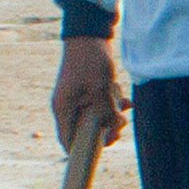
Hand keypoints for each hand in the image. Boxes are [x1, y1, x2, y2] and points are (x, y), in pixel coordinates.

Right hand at [50, 36, 125, 150]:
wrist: (90, 35)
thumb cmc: (91, 61)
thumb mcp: (101, 89)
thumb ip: (106, 112)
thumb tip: (114, 129)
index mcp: (63, 108)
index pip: (67, 139)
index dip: (81, 151)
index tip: (99, 153)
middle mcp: (67, 106)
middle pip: (85, 131)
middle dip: (105, 131)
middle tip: (120, 127)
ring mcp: (77, 99)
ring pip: (96, 119)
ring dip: (112, 117)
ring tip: (124, 108)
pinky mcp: (88, 92)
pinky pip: (101, 107)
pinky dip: (113, 105)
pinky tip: (125, 100)